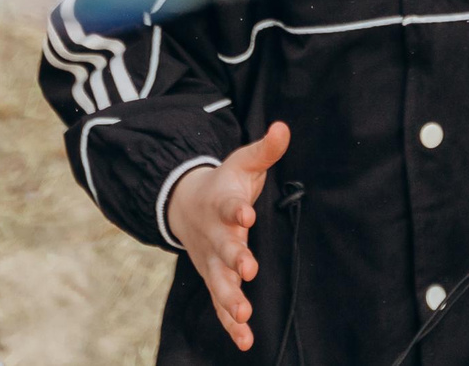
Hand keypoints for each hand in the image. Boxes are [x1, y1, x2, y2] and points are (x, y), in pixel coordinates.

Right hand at [168, 121, 290, 352]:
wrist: (185, 206)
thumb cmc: (222, 184)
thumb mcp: (242, 162)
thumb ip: (265, 150)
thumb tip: (283, 128)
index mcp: (222, 204)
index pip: (229, 206)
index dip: (237, 209)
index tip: (247, 214)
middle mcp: (215, 235)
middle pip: (223, 248)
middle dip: (235, 258)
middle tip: (248, 267)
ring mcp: (212, 260)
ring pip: (219, 282)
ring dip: (230, 298)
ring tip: (244, 312)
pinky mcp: (214, 279)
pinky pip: (221, 305)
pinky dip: (231, 323)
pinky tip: (246, 339)